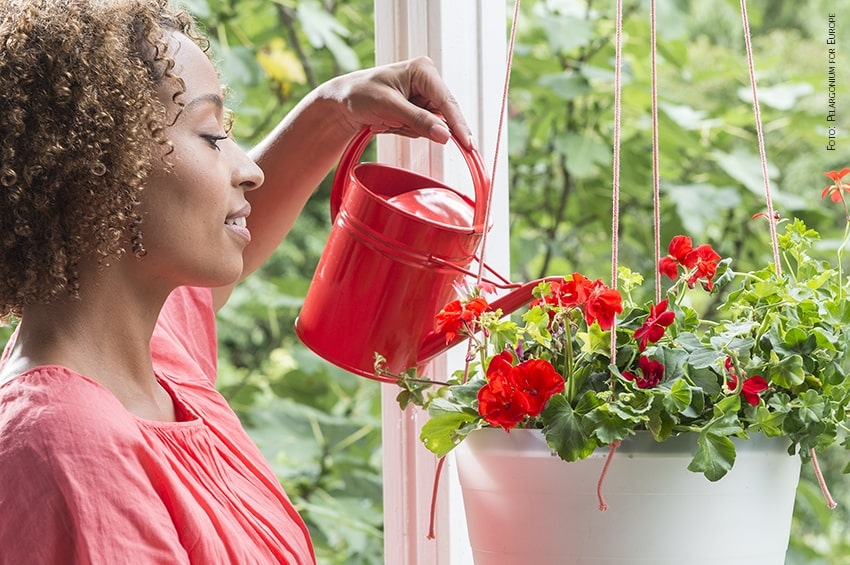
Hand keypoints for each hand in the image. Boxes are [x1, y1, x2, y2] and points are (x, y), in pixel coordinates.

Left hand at [324, 56, 474, 149]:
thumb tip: (445, 135)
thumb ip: (418, 120)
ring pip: (430, 126)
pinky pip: (421, 130)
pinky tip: (387, 122)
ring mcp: (422, 98)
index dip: (458, 124)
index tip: (468, 144)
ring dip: (406, 128)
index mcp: (423, 71)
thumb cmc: (360, 94)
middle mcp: (427, 82)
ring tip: (385, 119)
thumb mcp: (389, 106)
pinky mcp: (417, 111)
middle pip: (442, 116)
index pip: (447, 102)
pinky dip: (403, 130)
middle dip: (418, 125)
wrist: (342, 103)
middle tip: (395, 123)